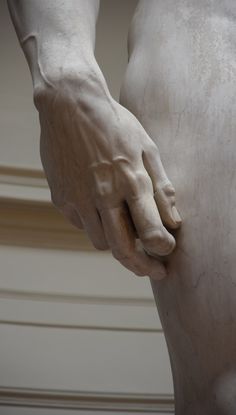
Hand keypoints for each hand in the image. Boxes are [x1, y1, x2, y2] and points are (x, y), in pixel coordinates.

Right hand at [35, 71, 180, 279]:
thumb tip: (174, 221)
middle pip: (123, 249)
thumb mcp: (146, 147)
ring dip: (116, 243)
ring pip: (100, 242)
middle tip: (154, 271)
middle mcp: (104, 194)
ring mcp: (79, 198)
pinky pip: (81, 224)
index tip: (168, 251)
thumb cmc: (114, 124)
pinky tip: (100, 208)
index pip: (151, 231)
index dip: (163, 248)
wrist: (69, 105)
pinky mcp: (61, 197)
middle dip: (142, 267)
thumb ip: (161, 186)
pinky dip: (94, 223)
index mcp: (130, 180)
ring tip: (126, 232)